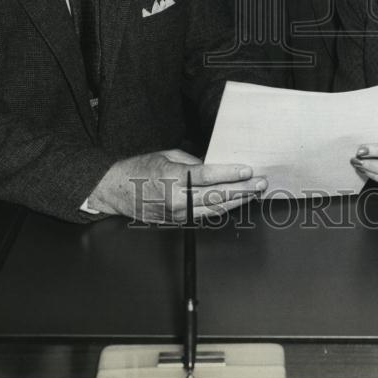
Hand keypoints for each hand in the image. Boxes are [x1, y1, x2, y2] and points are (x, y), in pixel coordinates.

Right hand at [88, 149, 266, 221]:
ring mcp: (178, 214)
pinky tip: (235, 203)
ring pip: (215, 209)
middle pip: (217, 195)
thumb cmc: (139, 169)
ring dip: (237, 201)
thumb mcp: (167, 155)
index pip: (208, 176)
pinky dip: (223, 209)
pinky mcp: (177, 222)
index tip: (248, 170)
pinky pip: (205, 215)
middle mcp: (177, 198)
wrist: (116, 191)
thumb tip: (215, 165)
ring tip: (254, 193)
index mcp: (173, 177)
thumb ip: (192, 161)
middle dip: (242, 189)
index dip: (230, 173)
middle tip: (260, 183)